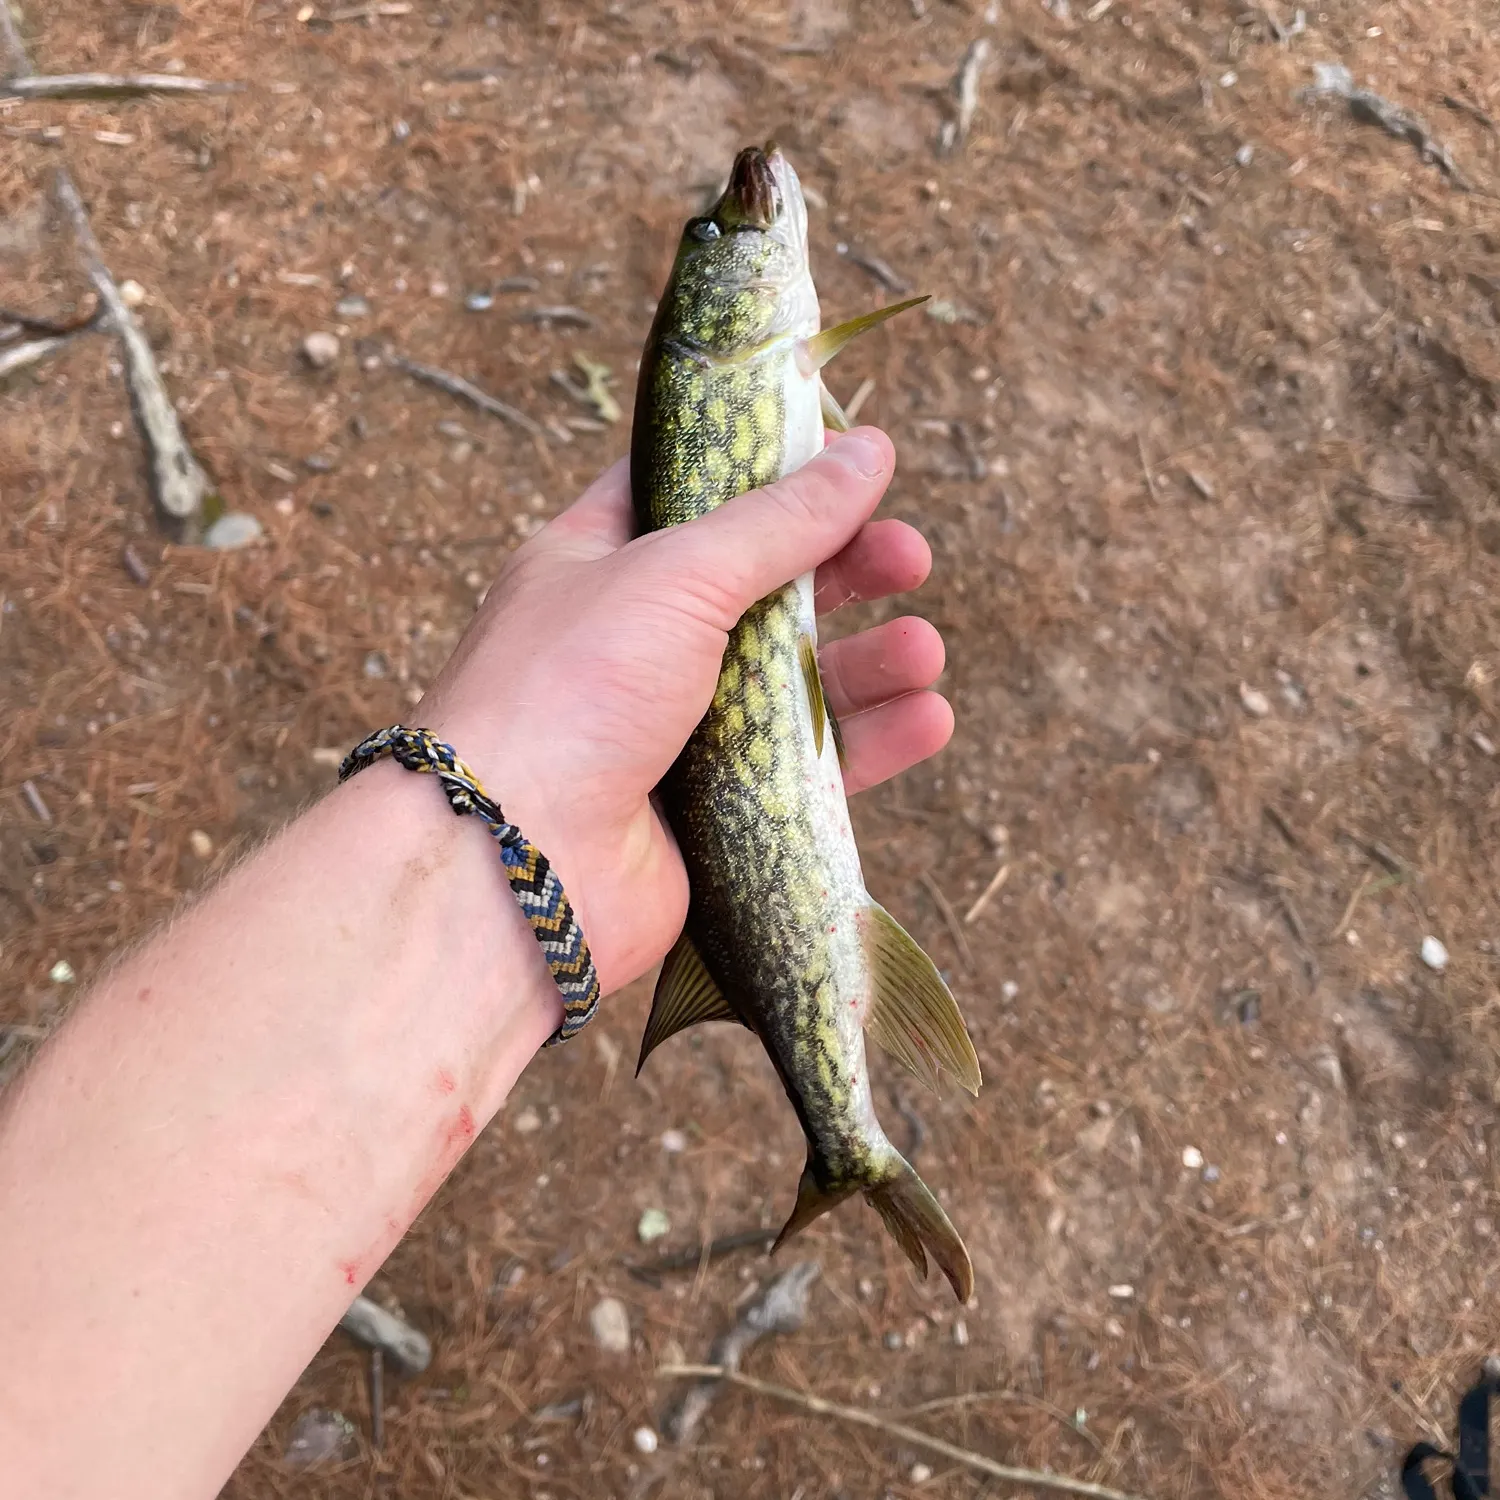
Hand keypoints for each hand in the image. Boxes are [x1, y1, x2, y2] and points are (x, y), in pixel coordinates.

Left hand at [419, 427, 952, 993]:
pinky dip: (867, 743)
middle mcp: (635, 643)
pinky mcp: (713, 810)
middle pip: (763, 589)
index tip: (846, 458)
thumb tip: (869, 451)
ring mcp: (674, 729)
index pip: (690, 495)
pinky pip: (807, 767)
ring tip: (923, 651)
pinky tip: (924, 721)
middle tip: (911, 558)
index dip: (768, 472)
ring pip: (795, 684)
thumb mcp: (675, 575)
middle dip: (843, 572)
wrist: (516, 863)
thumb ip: (779, 521)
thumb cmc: (567, 692)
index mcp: (599, 564)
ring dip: (867, 664)